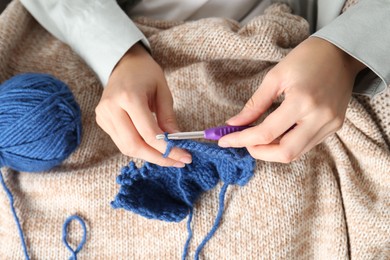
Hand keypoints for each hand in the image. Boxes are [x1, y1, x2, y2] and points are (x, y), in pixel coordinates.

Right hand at [95, 43, 191, 166]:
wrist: (123, 63)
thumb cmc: (146, 73)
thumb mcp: (163, 91)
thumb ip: (168, 117)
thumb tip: (175, 142)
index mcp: (129, 98)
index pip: (148, 134)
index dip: (167, 149)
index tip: (184, 157)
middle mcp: (112, 108)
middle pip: (134, 146)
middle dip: (158, 158)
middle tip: (176, 162)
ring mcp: (103, 116)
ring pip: (126, 148)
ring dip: (148, 156)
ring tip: (168, 157)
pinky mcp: (102, 121)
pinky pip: (121, 142)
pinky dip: (139, 148)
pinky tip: (152, 147)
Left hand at [218, 37, 364, 162]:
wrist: (341, 53)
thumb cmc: (306, 59)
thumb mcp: (275, 77)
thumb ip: (254, 105)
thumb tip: (234, 124)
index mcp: (302, 100)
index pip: (267, 133)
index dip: (242, 140)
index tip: (224, 140)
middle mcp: (320, 117)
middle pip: (285, 153)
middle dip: (259, 152)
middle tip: (244, 141)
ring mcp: (330, 124)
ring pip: (296, 153)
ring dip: (272, 150)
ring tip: (258, 137)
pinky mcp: (335, 127)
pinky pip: (306, 145)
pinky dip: (287, 143)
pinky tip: (278, 133)